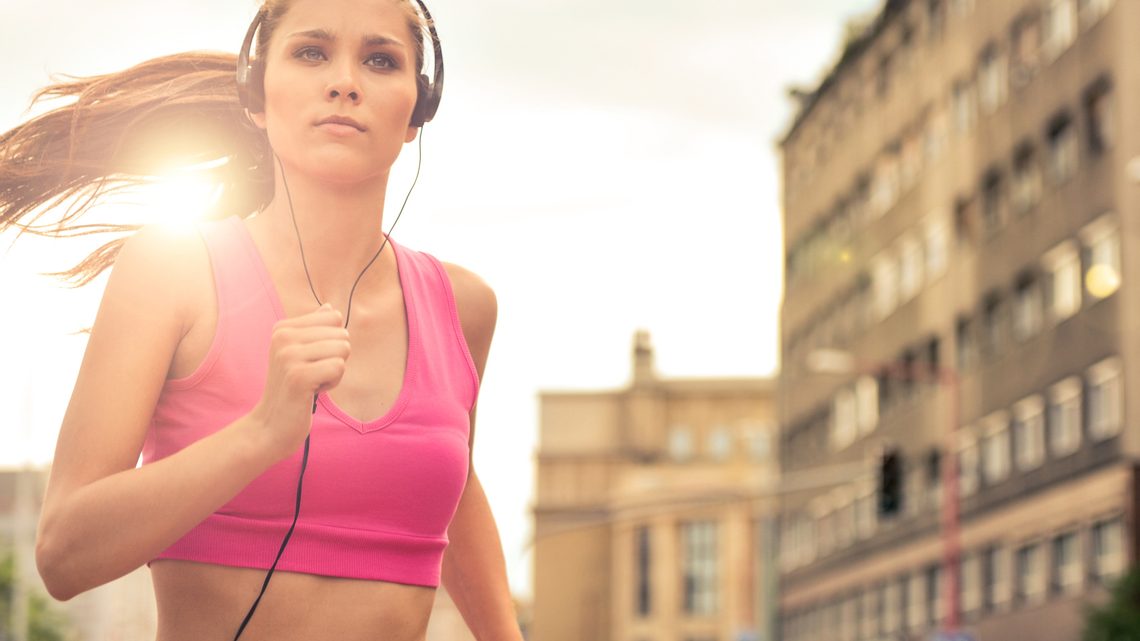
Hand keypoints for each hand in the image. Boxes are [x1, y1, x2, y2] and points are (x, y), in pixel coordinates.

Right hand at [250, 303, 349, 458]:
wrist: (271, 425)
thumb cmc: (292, 389)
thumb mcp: (300, 354)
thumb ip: (315, 330)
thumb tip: (330, 308)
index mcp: (283, 328)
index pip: (333, 317)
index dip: (332, 342)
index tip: (312, 360)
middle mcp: (283, 337)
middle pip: (342, 334)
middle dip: (336, 358)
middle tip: (312, 375)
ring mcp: (289, 355)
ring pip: (343, 349)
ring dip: (335, 371)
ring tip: (312, 382)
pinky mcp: (298, 376)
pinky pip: (339, 367)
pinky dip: (333, 383)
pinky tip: (313, 391)